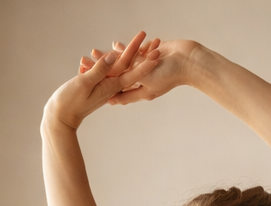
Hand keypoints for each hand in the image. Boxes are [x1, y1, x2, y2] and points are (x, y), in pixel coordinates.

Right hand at [43, 30, 160, 130]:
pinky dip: (108, 61)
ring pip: (118, 67)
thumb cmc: (69, 103)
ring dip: (127, 54)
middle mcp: (110, 86)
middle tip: (154, 40)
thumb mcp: (84, 84)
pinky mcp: (96, 85)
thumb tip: (113, 56)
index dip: (145, 62)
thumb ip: (99, 70)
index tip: (157, 52)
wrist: (60, 118)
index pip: (132, 72)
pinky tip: (108, 53)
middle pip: (129, 67)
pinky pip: (106, 70)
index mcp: (111, 86)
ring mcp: (104, 86)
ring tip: (138, 43)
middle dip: (141, 54)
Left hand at [79, 38, 200, 105]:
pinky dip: (125, 50)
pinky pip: (134, 53)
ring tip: (93, 53)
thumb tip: (111, 95)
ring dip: (109, 58)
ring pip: (122, 64)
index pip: (114, 89)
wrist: (188, 61)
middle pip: (114, 76)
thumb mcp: (147, 83)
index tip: (84, 82)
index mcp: (138, 90)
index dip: (99, 85)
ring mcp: (145, 68)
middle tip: (82, 65)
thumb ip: (129, 87)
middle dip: (99, 70)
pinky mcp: (149, 56)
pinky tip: (114, 45)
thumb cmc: (170, 75)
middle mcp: (140, 80)